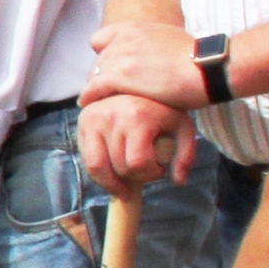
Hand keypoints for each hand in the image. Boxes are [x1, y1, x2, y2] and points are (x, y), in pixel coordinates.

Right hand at [77, 95, 196, 193]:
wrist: (140, 84)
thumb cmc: (163, 110)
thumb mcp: (182, 128)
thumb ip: (186, 155)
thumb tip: (178, 181)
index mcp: (137, 117)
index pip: (137, 163)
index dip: (150, 174)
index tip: (159, 170)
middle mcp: (111, 116)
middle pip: (119, 167)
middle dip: (135, 178)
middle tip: (145, 172)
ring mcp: (93, 119)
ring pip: (96, 168)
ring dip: (112, 182)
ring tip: (126, 183)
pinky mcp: (83, 124)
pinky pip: (86, 160)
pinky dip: (98, 174)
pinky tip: (113, 173)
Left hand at [82, 19, 203, 113]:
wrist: (210, 68)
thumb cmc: (199, 60)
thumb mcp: (169, 40)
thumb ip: (149, 45)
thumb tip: (148, 57)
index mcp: (135, 28)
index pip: (100, 39)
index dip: (103, 55)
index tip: (110, 70)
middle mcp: (124, 39)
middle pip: (98, 62)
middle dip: (102, 77)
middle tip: (109, 94)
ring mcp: (120, 57)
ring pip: (94, 76)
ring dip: (96, 90)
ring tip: (102, 103)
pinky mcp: (119, 77)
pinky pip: (93, 89)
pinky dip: (90, 98)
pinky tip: (89, 106)